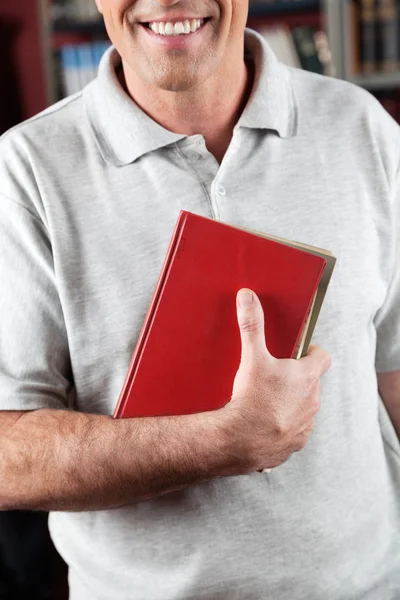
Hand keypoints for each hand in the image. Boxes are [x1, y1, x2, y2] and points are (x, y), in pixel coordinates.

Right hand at [219, 289, 330, 473]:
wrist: (240, 441)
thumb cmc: (251, 398)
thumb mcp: (251, 357)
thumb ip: (252, 325)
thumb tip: (248, 296)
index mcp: (307, 377)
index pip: (323, 357)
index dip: (312, 352)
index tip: (298, 352)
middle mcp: (312, 400)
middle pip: (310, 382)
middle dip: (296, 378)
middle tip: (272, 376)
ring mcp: (305, 424)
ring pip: (303, 407)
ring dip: (290, 403)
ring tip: (265, 400)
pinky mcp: (295, 443)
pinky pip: (293, 430)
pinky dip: (282, 426)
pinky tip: (263, 423)